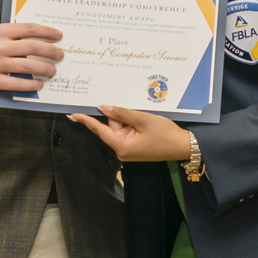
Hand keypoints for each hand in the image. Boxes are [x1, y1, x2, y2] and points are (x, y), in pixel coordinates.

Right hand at [0, 23, 63, 92]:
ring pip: (27, 66)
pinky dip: (31, 84)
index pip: (29, 29)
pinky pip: (16, 83)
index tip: (59, 36)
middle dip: (51, 51)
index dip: (47, 32)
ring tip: (52, 70)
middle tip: (60, 55)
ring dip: (44, 68)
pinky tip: (39, 84)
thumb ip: (11, 35)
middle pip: (32, 47)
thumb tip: (38, 40)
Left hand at [69, 105, 191, 162]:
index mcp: (121, 146)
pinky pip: (128, 130)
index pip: (99, 130)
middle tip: (132, 108)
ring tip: (144, 115)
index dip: (86, 120)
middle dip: (119, 114)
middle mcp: (122, 149)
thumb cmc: (165, 135)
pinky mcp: (136, 146)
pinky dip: (132, 122)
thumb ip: (122, 113)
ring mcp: (129, 148)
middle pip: (112, 126)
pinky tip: (142, 117)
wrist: (184, 146)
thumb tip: (104, 107)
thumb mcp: (142, 119)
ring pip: (121, 127)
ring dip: (128, 118)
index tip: (72, 114)